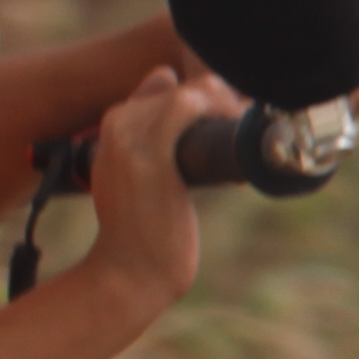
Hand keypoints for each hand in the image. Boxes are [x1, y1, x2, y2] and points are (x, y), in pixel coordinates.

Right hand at [81, 65, 239, 311]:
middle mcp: (116, 124)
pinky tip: (238, 131)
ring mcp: (130, 137)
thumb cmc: (142, 233)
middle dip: (222, 101)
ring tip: (245, 134)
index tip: (228, 123)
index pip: (163, 83)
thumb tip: (194, 130)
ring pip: (191, 90)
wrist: (127, 275)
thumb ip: (154, 147)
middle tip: (247, 132)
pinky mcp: (152, 156)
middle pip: (183, 84)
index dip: (203, 98)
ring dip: (228, 106)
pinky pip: (190, 104)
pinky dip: (222, 110)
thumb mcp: (135, 181)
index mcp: (111, 127)